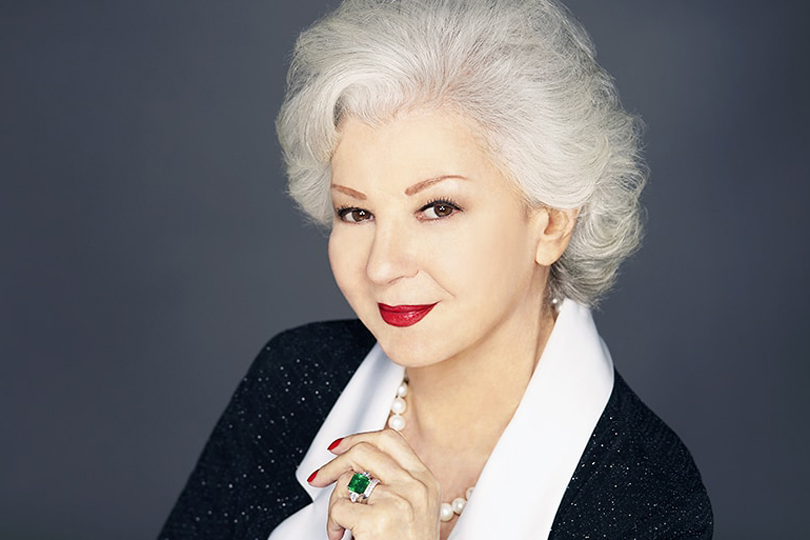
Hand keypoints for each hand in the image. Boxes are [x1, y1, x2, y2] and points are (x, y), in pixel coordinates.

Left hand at [308, 429, 441, 539]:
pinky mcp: (378, 519)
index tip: (339, 446)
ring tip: (342, 527)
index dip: (359, 437)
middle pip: (364, 450)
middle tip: (319, 478)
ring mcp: (398, 500)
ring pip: (348, 480)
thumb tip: (358, 462)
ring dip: (335, 503)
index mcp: (425, 481)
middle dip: (334, 463)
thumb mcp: (416, 510)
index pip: (390, 439)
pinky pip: (339, 507)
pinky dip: (332, 524)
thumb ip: (398, 483)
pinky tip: (342, 537)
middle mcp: (415, 486)